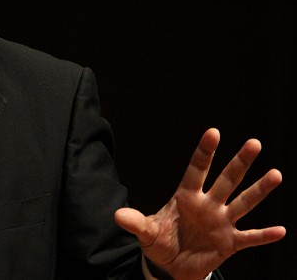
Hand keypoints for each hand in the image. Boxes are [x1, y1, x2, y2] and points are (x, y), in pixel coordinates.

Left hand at [114, 128, 284, 279]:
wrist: (171, 266)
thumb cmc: (160, 241)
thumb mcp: (146, 232)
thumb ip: (136, 223)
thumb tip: (118, 215)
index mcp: (186, 196)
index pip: (196, 169)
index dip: (204, 152)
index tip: (214, 132)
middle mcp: (207, 205)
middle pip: (226, 180)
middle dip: (239, 163)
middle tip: (254, 143)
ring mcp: (221, 222)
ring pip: (243, 203)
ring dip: (259, 190)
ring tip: (275, 174)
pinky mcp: (229, 243)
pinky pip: (249, 237)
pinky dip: (264, 235)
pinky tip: (281, 230)